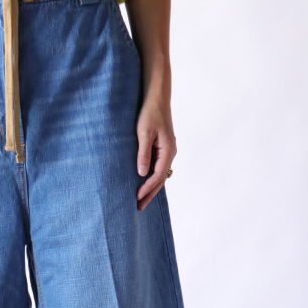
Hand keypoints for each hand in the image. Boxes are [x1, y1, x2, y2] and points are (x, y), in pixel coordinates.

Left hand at [135, 96, 176, 210]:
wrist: (156, 98)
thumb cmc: (149, 113)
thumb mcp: (144, 133)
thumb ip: (143, 153)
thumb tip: (141, 173)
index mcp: (168, 150)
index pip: (157, 175)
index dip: (147, 188)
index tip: (137, 197)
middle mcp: (170, 153)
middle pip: (161, 179)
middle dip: (150, 194)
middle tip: (138, 208)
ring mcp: (167, 151)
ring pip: (160, 175)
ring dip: (151, 188)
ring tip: (140, 200)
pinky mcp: (162, 148)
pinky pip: (157, 168)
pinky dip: (151, 178)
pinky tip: (143, 184)